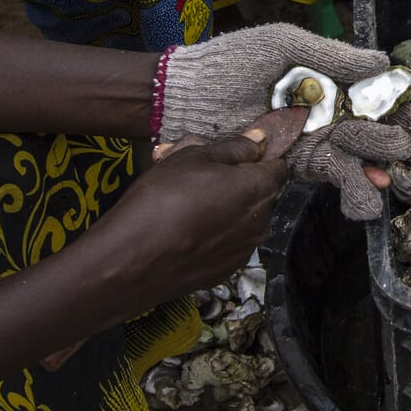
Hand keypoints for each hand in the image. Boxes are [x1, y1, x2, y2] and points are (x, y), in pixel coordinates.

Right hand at [92, 134, 288, 317]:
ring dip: (226, 210)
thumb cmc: (162, 199)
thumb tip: (258, 140)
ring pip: (244, 220)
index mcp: (259, 189)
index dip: (258, 158)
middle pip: (260, 194)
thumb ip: (234, 147)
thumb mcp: (194, 156)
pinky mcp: (227, 270)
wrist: (133, 258)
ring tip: (187, 206)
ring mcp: (244, 250)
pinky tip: (186, 231)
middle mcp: (261, 222)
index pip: (277, 166)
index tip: (236, 155)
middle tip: (199, 178)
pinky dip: (215, 235)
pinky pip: (228, 243)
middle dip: (237, 183)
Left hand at [158, 23, 410, 219]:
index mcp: (332, 74)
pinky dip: (355, 186)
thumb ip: (333, 55)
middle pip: (383, 119)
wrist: (188, 97)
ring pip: (364, 151)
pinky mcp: (300, 163)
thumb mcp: (286, 43)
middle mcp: (331, 107)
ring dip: (388, 161)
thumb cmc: (233, 60)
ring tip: (406, 168)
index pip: (382, 83)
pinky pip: (335, 174)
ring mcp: (318, 137)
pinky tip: (372, 193)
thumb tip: (382, 61)